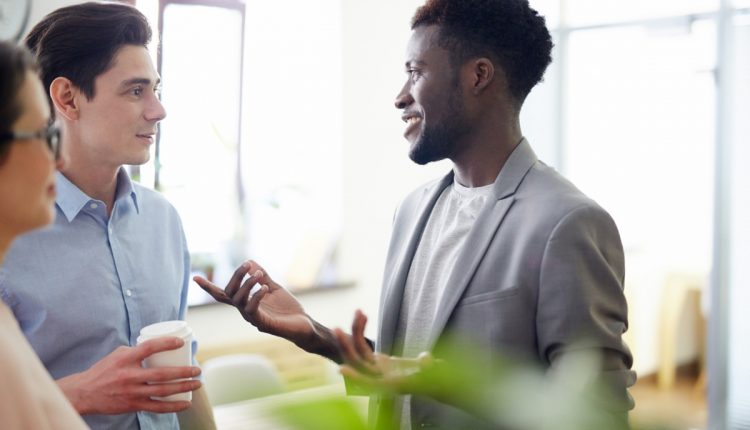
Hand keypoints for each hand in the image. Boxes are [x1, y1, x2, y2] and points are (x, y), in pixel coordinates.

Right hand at [58, 337, 201, 414]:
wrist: (84, 393)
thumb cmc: (104, 370)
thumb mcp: (118, 354)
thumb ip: (138, 350)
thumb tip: (160, 346)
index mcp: (126, 359)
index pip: (149, 347)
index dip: (166, 343)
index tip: (181, 342)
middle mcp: (129, 376)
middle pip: (161, 374)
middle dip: (183, 372)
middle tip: (197, 369)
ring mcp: (131, 392)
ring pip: (162, 391)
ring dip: (183, 387)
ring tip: (197, 383)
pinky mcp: (132, 405)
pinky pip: (156, 407)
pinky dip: (173, 406)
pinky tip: (185, 403)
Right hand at [194, 260, 314, 345]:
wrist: (303, 325)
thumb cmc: (287, 309)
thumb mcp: (273, 288)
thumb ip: (262, 276)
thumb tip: (250, 261)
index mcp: (245, 302)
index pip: (223, 294)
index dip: (208, 287)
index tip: (195, 277)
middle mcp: (245, 311)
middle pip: (230, 293)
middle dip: (236, 276)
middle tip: (247, 264)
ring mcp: (252, 319)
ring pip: (239, 300)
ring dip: (247, 284)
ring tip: (259, 274)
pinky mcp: (263, 324)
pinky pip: (253, 309)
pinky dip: (256, 296)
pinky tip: (264, 287)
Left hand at [335, 310, 433, 393]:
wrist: (432, 380)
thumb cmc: (434, 377)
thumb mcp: (433, 371)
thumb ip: (429, 366)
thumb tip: (427, 359)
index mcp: (390, 385)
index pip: (369, 383)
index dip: (355, 377)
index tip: (341, 369)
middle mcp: (379, 378)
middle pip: (358, 363)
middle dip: (346, 346)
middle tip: (337, 329)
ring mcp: (376, 369)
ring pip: (359, 351)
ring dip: (355, 332)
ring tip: (358, 311)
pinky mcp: (377, 361)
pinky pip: (363, 345)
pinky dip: (362, 330)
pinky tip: (363, 314)